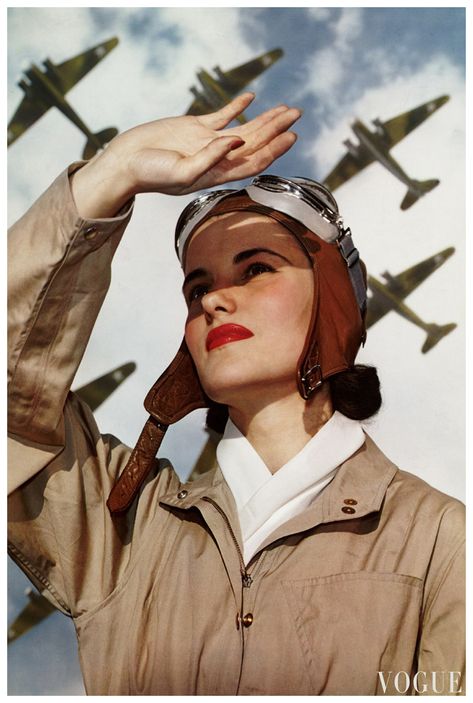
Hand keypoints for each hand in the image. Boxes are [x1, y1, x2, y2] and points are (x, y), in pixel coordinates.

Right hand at [72, 93, 300, 217]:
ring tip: (286, 109)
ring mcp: (207, 141)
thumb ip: (211, 160)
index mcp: (217, 173)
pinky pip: (221, 116)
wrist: (126, 162)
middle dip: (276, 130)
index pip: (254, 161)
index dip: (274, 150)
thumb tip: (238, 142)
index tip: (291, 137)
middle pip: (255, 143)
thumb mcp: (183, 173)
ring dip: (265, 119)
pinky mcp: (194, 127)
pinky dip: (236, 107)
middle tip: (296, 115)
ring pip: (244, 128)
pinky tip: (251, 98)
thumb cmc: (150, 174)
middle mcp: (217, 158)